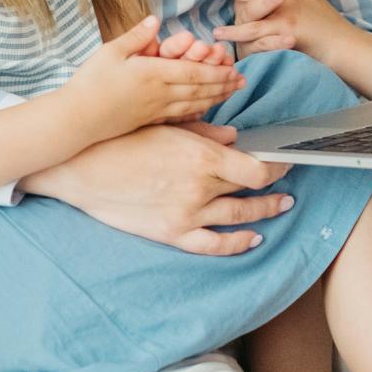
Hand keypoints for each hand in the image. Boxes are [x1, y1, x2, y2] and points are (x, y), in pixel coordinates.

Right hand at [26, 120, 295, 255]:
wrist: (84, 169)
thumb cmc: (123, 139)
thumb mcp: (168, 126)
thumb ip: (207, 132)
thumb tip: (235, 138)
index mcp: (202, 156)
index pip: (257, 168)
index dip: (277, 166)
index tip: (285, 161)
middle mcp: (200, 188)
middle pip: (252, 192)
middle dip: (275, 187)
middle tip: (288, 184)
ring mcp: (187, 215)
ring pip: (239, 218)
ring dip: (264, 213)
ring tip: (280, 207)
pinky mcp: (172, 234)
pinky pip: (214, 245)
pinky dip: (238, 243)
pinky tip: (252, 238)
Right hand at [70, 15, 243, 141]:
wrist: (75, 118)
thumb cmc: (90, 82)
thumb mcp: (111, 51)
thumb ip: (136, 36)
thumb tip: (156, 20)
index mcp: (152, 74)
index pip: (194, 73)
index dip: (217, 71)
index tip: (234, 68)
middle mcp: (159, 95)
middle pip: (200, 90)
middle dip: (223, 84)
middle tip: (242, 81)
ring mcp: (155, 111)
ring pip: (193, 104)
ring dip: (215, 98)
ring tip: (231, 93)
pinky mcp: (148, 121)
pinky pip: (179, 117)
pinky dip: (197, 113)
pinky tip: (205, 111)